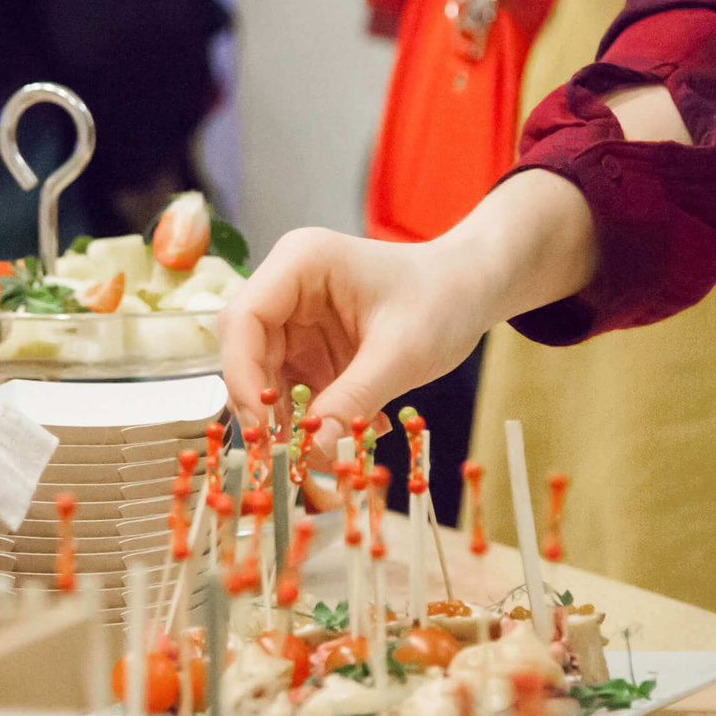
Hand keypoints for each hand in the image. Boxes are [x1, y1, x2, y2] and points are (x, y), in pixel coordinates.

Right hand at [221, 229, 503, 450]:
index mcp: (301, 262)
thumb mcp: (401, 354)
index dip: (243, 375)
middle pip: (246, 351)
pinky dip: (313, 417)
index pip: (244, 319)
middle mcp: (287, 286)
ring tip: (327, 450)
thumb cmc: (443, 298)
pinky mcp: (309, 345)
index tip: (264, 427)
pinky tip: (351, 432)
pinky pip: (293, 388)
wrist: (471, 289)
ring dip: (289, 418)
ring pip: (265, 376)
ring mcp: (295, 316)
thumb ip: (354, 400)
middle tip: (288, 453)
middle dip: (264, 405)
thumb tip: (315, 453)